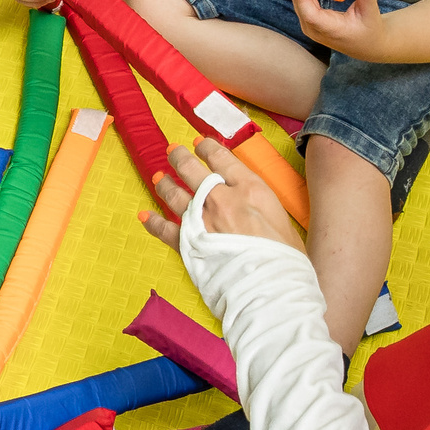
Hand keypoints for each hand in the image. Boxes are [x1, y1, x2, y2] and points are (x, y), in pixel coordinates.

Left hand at [139, 139, 305, 254]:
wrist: (271, 287)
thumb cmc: (285, 257)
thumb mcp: (282, 217)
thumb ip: (262, 204)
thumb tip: (253, 202)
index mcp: (248, 188)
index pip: (221, 158)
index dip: (206, 147)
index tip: (200, 143)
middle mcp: (221, 199)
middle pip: (192, 170)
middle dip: (180, 157)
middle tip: (173, 151)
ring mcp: (201, 221)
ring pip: (174, 194)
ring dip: (164, 183)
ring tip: (159, 177)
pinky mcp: (188, 245)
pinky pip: (164, 230)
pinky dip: (152, 222)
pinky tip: (144, 216)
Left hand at [291, 0, 387, 58]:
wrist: (366, 45)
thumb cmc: (369, 30)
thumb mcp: (370, 11)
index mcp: (330, 30)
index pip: (310, 15)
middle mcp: (315, 30)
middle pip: (300, 3)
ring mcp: (309, 27)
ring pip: (298, 1)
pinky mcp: (309, 22)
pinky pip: (302, 2)